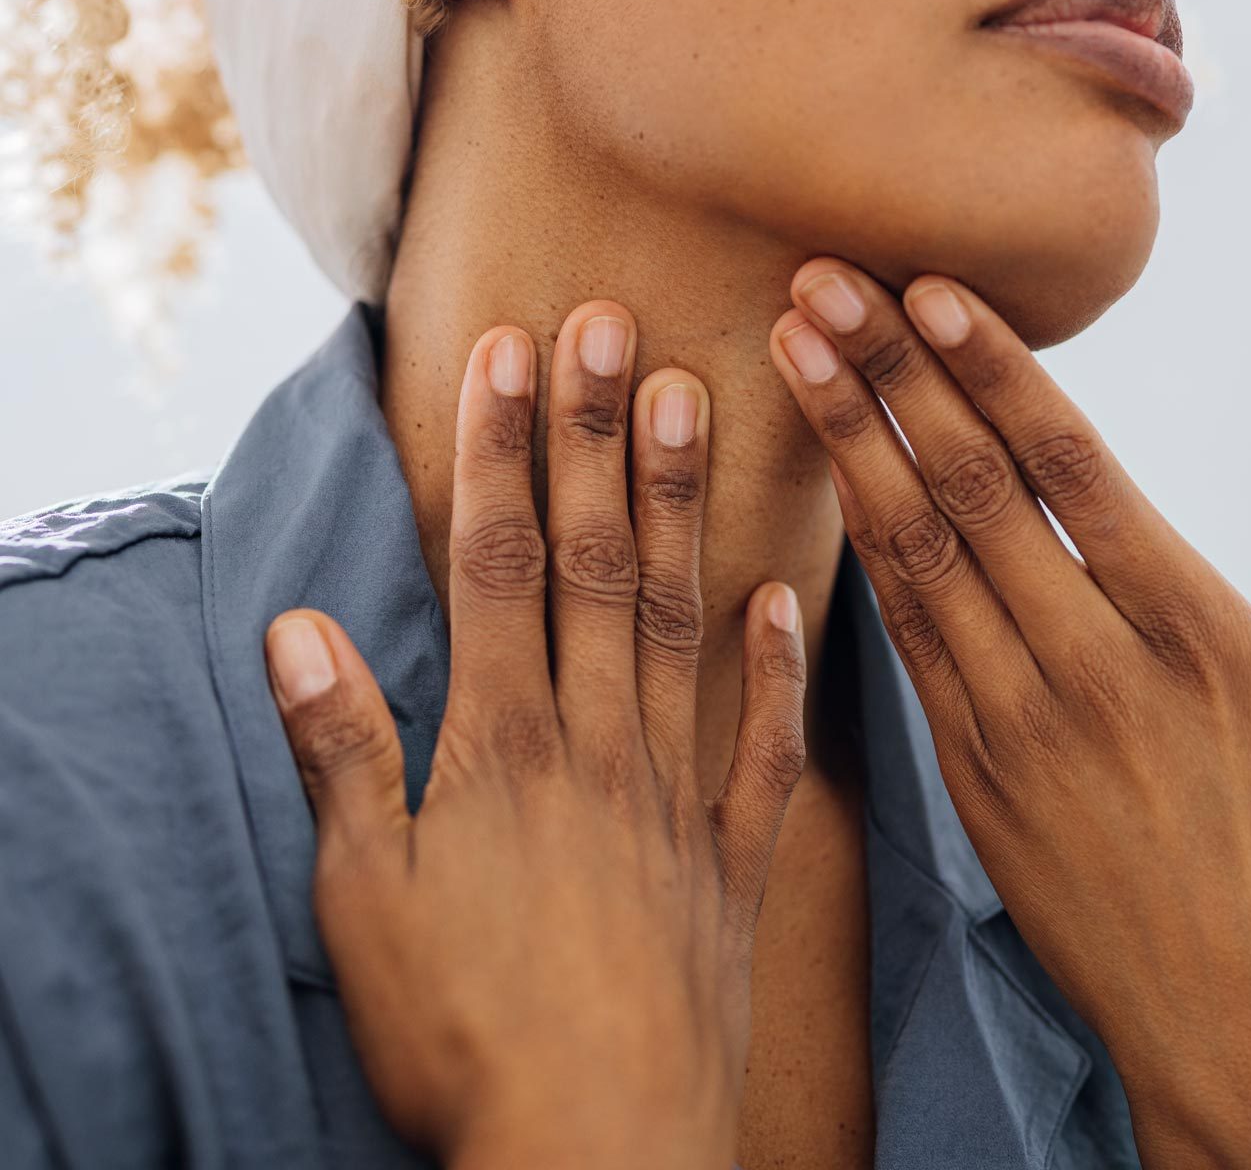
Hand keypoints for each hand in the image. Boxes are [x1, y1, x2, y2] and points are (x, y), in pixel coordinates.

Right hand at [262, 303, 806, 1169]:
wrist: (598, 1158)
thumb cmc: (464, 1040)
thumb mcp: (366, 904)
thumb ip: (342, 756)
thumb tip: (299, 628)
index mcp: (506, 747)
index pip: (503, 564)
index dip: (504, 452)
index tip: (508, 350)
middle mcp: (600, 744)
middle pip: (598, 565)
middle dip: (598, 439)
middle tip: (614, 325)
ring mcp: (679, 795)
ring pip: (682, 620)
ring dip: (685, 509)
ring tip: (699, 401)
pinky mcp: (735, 859)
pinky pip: (765, 747)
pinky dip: (774, 666)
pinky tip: (789, 590)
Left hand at [770, 258, 1250, 1166]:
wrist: (1239, 1048)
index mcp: (1202, 639)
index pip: (1077, 474)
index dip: (997, 373)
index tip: (930, 291)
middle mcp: (1097, 668)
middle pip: (975, 490)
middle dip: (892, 375)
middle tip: (822, 279)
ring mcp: (1020, 722)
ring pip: (919, 550)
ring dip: (851, 439)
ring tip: (794, 345)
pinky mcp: (972, 774)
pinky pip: (906, 634)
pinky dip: (864, 544)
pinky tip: (831, 470)